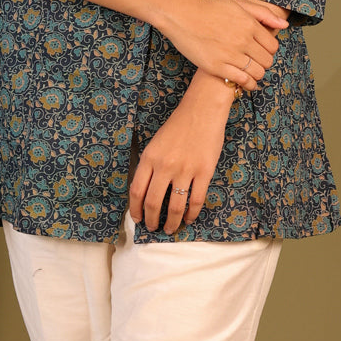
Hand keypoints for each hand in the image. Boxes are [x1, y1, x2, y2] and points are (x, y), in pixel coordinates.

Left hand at [129, 73, 232, 233]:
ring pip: (175, 206)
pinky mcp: (204, 172)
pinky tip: (189, 219)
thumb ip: (150, 166)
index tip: (137, 219)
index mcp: (149, 158)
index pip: (137, 191)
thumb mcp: (155, 144)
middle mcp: (165, 166)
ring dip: (171, 222)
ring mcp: (185, 170)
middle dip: (151, 220)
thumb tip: (147, 192)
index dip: (136, 210)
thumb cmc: (178, 126)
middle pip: (153, 202)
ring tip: (170, 229)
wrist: (202, 110)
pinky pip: (196, 200)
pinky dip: (191, 214)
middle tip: (153, 228)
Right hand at [159, 0, 286, 90]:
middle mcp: (243, 40)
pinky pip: (241, 80)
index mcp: (250, 24)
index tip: (263, 52)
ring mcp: (230, 54)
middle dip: (264, 63)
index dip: (269, 51)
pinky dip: (248, 85)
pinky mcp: (217, 66)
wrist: (182, 15)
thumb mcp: (238, 4)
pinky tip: (246, 84)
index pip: (272, 46)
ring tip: (252, 74)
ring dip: (257, 75)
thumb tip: (284, 24)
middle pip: (266, 60)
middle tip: (257, 63)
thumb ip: (263, 13)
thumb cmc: (209, 8)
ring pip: (256, 72)